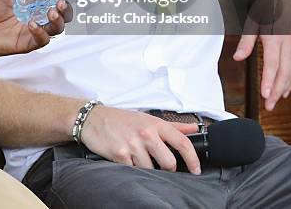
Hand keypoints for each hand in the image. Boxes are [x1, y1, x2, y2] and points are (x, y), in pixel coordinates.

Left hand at [0, 0, 71, 55]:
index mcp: (33, 0)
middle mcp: (37, 14)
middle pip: (61, 13)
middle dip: (65, 7)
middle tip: (59, 2)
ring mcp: (35, 29)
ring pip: (57, 27)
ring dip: (58, 20)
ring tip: (51, 12)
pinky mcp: (28, 42)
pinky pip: (42, 40)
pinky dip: (41, 32)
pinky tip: (32, 25)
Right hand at [80, 105, 200, 173]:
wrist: (94, 119)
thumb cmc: (122, 119)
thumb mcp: (148, 118)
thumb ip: (172, 126)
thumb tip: (194, 128)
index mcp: (155, 124)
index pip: (182, 141)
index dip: (193, 158)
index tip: (196, 169)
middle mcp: (146, 133)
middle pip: (169, 162)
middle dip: (168, 168)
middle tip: (159, 162)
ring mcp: (133, 145)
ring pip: (152, 170)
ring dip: (148, 168)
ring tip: (138, 157)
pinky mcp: (120, 156)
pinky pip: (134, 171)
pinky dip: (132, 168)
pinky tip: (127, 159)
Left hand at [233, 0, 290, 109]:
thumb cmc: (265, 6)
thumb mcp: (252, 22)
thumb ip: (246, 42)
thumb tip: (238, 58)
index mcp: (276, 37)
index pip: (273, 64)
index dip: (269, 81)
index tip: (265, 95)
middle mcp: (288, 42)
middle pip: (285, 72)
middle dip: (277, 90)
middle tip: (268, 105)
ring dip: (286, 87)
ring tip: (275, 100)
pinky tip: (286, 88)